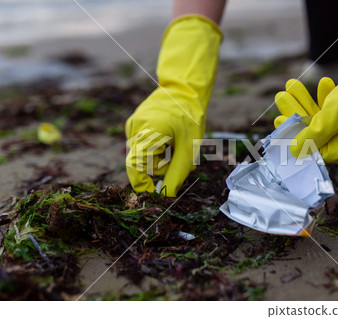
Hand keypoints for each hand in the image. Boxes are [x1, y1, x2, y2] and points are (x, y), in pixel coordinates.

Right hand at [125, 15, 220, 195]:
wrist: (184, 89)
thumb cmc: (190, 117)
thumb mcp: (190, 148)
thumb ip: (178, 172)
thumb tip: (167, 194)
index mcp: (149, 131)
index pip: (135, 165)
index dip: (141, 183)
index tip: (151, 193)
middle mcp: (136, 127)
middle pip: (141, 162)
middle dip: (159, 166)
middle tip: (177, 157)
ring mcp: (133, 124)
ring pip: (141, 154)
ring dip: (158, 157)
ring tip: (174, 143)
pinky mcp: (135, 123)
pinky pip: (142, 144)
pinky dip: (155, 147)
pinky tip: (167, 137)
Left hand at [275, 0, 337, 162]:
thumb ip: (317, 132)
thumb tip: (295, 152)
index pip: (314, 150)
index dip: (294, 136)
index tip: (278, 121)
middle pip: (317, 134)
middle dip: (297, 113)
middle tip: (280, 96)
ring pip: (325, 121)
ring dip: (307, 102)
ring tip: (291, 85)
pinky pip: (337, 114)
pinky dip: (326, 100)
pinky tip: (322, 84)